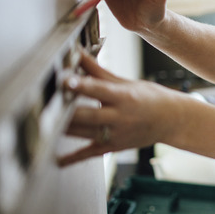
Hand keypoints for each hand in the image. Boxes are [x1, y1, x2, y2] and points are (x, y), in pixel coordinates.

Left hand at [58, 52, 182, 166]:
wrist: (171, 121)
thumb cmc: (150, 98)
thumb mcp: (126, 83)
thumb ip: (98, 72)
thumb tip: (78, 53)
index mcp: (124, 97)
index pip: (99, 90)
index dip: (81, 85)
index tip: (65, 80)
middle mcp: (120, 117)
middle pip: (87, 115)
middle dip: (66, 110)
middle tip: (46, 104)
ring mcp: (116, 135)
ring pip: (84, 133)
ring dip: (63, 129)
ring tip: (42, 123)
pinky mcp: (113, 146)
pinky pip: (90, 153)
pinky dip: (72, 158)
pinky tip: (57, 160)